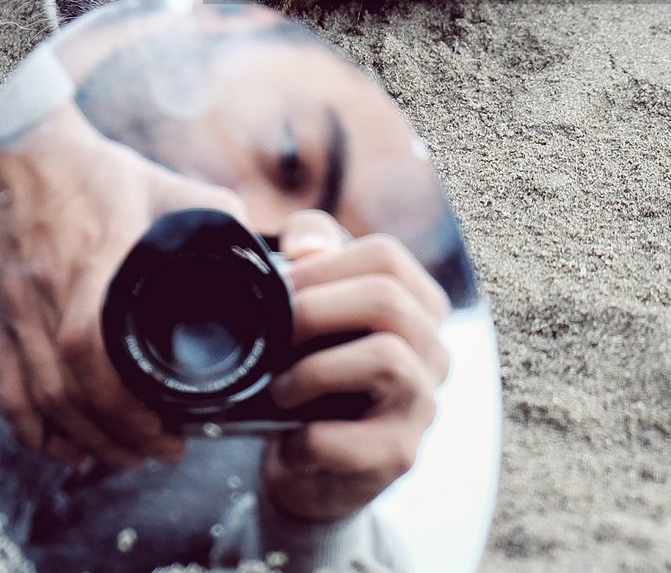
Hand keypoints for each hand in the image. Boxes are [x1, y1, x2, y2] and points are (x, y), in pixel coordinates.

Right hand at [0, 104, 244, 469]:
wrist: (20, 154)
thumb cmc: (94, 170)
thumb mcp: (163, 183)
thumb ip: (214, 211)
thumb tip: (262, 247)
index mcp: (97, 257)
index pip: (93, 345)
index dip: (128, 403)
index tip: (173, 425)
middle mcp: (50, 290)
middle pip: (71, 389)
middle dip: (120, 434)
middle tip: (163, 448)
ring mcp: (19, 308)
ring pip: (41, 399)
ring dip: (84, 439)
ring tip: (126, 453)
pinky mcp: (1, 317)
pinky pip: (9, 390)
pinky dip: (35, 430)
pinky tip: (65, 446)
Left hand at [263, 211, 449, 522]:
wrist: (312, 461)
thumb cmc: (315, 367)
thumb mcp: (313, 304)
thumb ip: (311, 254)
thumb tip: (305, 246)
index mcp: (417, 303)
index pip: (386, 256)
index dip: (324, 263)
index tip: (280, 285)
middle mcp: (434, 348)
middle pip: (388, 299)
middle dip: (316, 310)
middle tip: (273, 334)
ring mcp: (424, 402)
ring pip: (386, 359)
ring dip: (315, 371)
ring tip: (280, 388)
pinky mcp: (402, 453)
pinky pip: (358, 437)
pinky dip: (310, 437)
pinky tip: (291, 439)